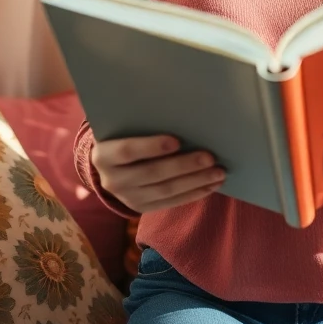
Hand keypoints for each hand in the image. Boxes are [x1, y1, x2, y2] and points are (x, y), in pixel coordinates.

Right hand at [90, 135, 224, 213]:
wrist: (108, 167)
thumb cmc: (123, 136)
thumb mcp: (123, 128)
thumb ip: (142, 124)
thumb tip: (182, 114)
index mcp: (103, 156)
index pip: (127, 151)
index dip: (152, 147)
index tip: (177, 140)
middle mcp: (113, 181)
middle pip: (152, 173)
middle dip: (184, 166)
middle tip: (210, 157)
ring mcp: (128, 198)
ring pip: (165, 191)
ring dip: (195, 181)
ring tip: (218, 172)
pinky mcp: (142, 208)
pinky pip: (171, 202)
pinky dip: (194, 193)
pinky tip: (211, 185)